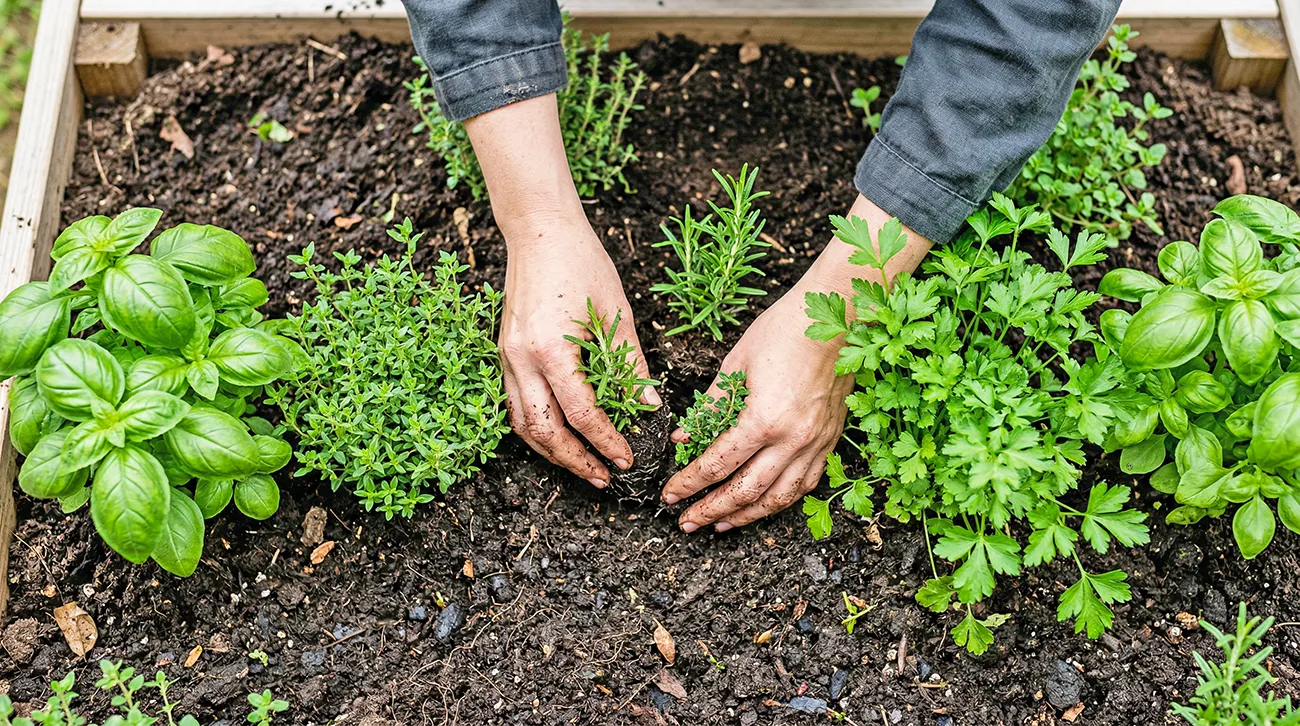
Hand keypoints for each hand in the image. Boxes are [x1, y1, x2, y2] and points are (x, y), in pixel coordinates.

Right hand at [498, 214, 658, 486]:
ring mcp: (505, 356)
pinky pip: (514, 403)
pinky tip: (557, 433)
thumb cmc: (582, 263)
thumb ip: (630, 366)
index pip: (581, 413)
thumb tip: (650, 408)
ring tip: (581, 464)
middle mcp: (521, 358)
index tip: (626, 459)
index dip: (605, 441)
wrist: (540, 229)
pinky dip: (535, 426)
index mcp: (552, 349)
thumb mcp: (616, 315)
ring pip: (521, 423)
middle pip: (543, 430)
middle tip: (602, 477)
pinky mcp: (502, 352)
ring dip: (551, 451)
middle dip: (574, 460)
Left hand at [662, 194, 932, 530]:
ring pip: (779, 497)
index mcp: (764, 419)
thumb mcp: (735, 364)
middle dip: (711, 510)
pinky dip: (779, 500)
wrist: (835, 316)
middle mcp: (793, 439)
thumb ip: (710, 406)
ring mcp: (816, 443)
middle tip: (685, 522)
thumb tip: (684, 438)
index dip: (689, 483)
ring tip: (719, 524)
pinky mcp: (829, 440)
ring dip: (746, 516)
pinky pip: (804, 483)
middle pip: (746, 491)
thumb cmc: (782, 331)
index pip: (718, 464)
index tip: (669, 495)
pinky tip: (761, 505)